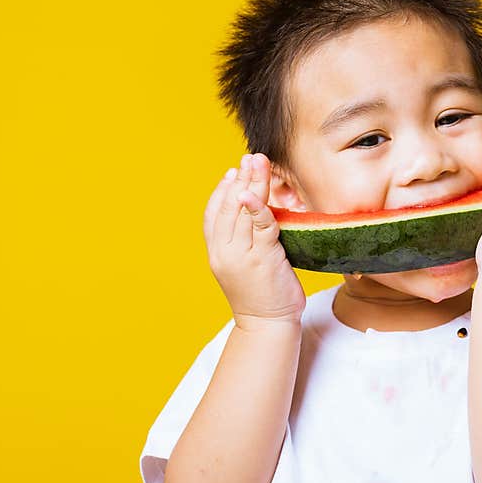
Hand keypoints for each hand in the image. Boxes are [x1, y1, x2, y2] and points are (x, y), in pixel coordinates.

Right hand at [203, 153, 306, 329]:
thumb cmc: (262, 293)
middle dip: (240, 178)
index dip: (222, 190)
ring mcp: (241, 256)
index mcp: (217, 252)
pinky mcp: (262, 259)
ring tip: (259, 163)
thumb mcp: (245, 263)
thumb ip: (244, 239)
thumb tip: (251, 210)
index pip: (213, 213)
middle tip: (251, 157)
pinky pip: (260, 227)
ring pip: (243, 212)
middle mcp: (223, 252)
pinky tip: (258, 193)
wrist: (268, 325)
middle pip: (228, 207)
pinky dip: (258, 208)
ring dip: (252, 183)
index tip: (232, 171)